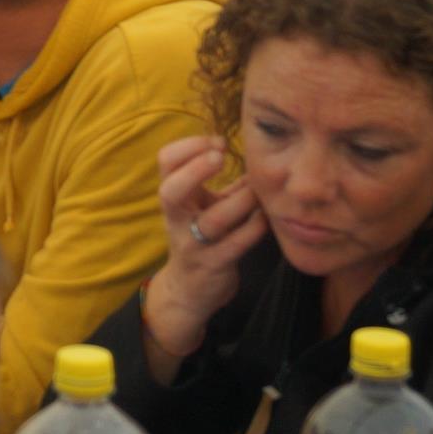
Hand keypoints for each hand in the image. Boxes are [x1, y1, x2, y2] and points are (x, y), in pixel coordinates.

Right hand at [142, 136, 269, 360]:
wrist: (189, 290)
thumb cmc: (200, 238)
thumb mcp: (202, 207)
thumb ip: (222, 184)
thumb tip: (255, 154)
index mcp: (175, 198)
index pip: (165, 162)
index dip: (189, 147)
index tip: (218, 143)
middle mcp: (178, 219)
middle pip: (172, 190)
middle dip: (196, 168)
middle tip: (220, 155)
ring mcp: (195, 244)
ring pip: (215, 219)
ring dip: (242, 200)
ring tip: (258, 189)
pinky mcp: (215, 264)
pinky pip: (238, 243)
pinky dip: (256, 226)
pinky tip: (266, 216)